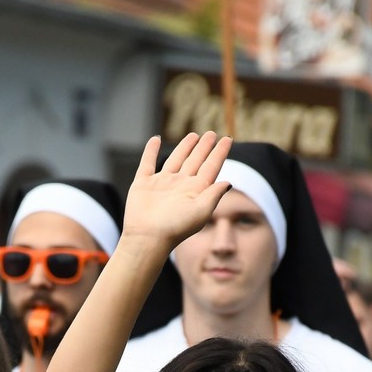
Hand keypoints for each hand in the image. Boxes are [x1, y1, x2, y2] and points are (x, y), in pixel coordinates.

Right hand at [120, 133, 232, 247]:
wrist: (148, 237)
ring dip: (184, 147)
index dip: (219, 153)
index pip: (211, 167)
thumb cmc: (176, 227)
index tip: (228, 139)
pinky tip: (156, 139)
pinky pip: (147, 162)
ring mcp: (161, 184)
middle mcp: (180, 185)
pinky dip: (150, 150)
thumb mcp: (201, 211)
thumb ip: (214, 195)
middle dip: (204, 148)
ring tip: (193, 136)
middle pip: (195, 161)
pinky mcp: (143, 184)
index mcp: (196, 191)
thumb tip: (228, 183)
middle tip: (211, 134)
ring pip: (176, 159)